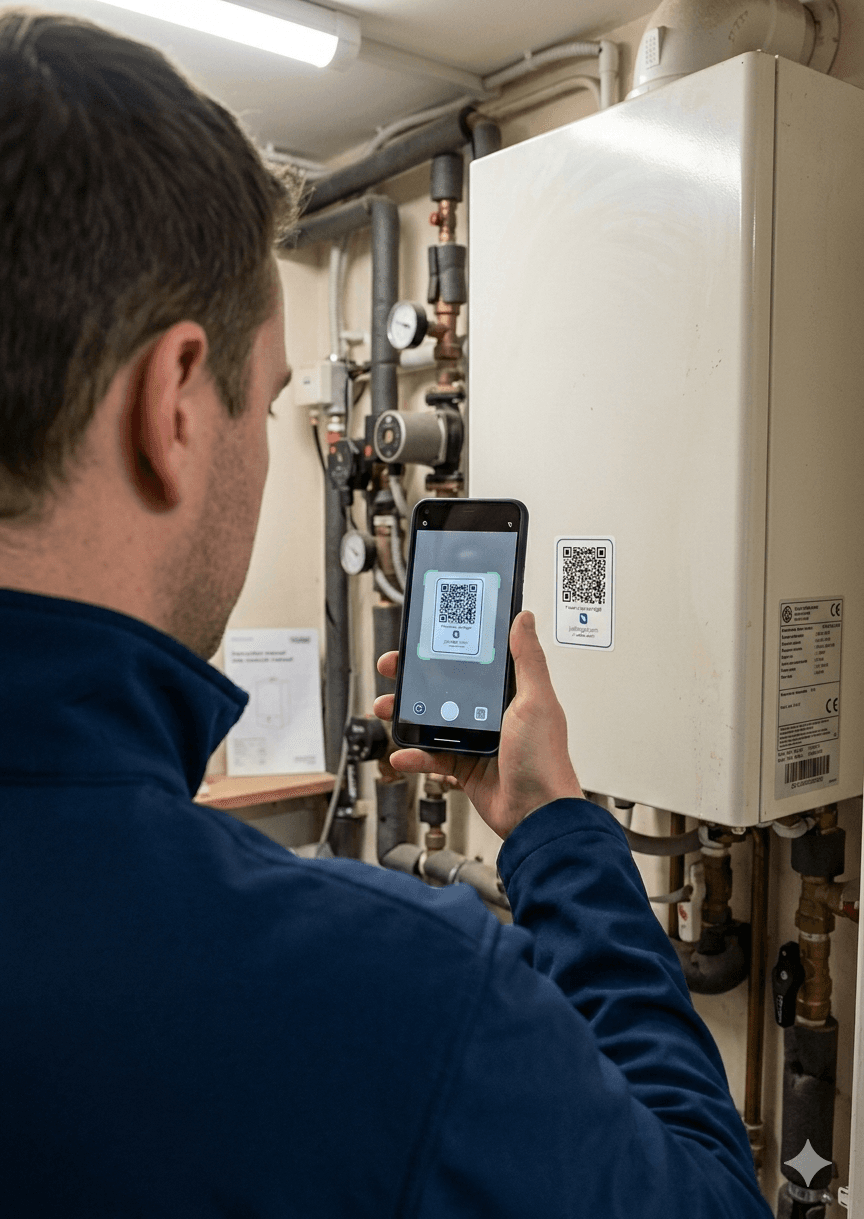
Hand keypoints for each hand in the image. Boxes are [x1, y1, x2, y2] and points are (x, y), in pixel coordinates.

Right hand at [373, 610, 582, 838]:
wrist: (538, 815)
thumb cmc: (545, 761)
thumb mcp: (536, 701)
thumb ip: (528, 659)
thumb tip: (524, 619)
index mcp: (511, 694)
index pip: (473, 663)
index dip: (446, 651)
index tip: (423, 642)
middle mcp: (493, 714)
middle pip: (446, 690)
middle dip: (415, 681)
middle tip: (393, 672)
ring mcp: (478, 741)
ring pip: (433, 721)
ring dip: (407, 715)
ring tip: (387, 710)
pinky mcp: (466, 767)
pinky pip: (433, 757)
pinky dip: (415, 756)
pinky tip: (402, 754)